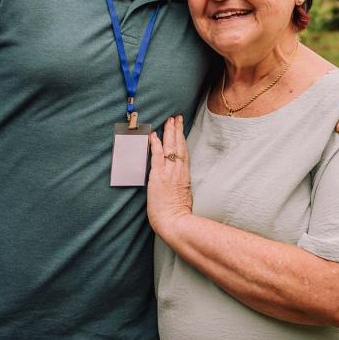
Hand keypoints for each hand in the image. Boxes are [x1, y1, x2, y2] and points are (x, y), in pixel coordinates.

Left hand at [147, 115, 192, 240]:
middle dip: (178, 130)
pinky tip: (154, 135)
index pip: (184, 153)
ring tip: (169, 120)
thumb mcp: (184, 196)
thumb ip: (181, 186)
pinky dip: (155, 145)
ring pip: (171, 147)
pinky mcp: (158, 176)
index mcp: (185, 176)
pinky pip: (157, 156)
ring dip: (169, 132)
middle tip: (176, 117)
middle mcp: (178, 171)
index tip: (181, 128)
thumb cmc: (178, 214)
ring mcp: (169, 173)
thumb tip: (178, 183)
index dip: (182, 139)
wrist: (175, 222)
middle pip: (179, 146)